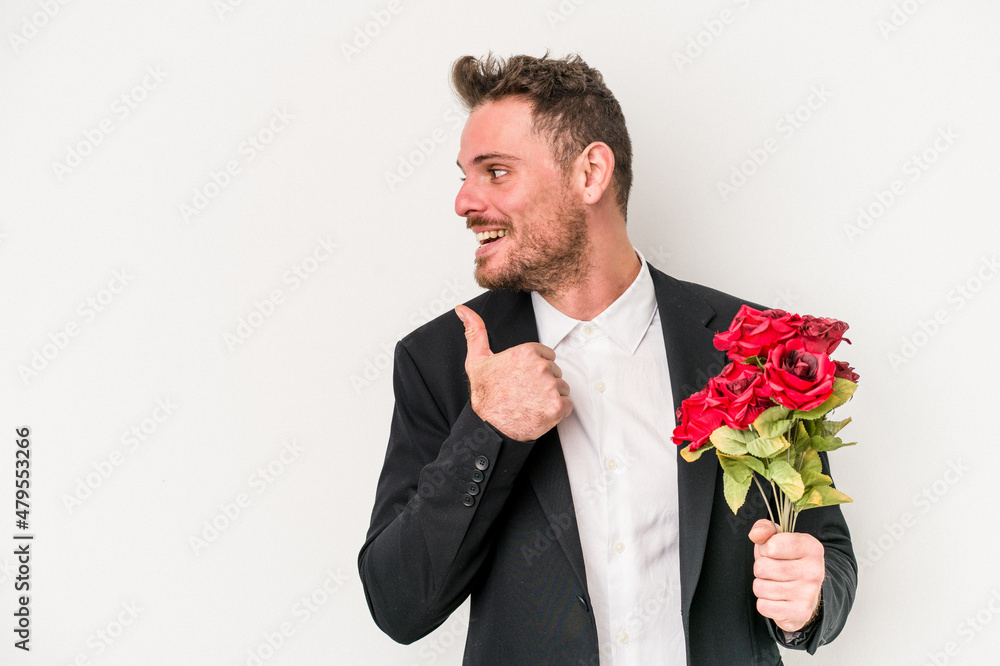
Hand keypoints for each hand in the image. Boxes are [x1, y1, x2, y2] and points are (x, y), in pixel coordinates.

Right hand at [455, 305, 572, 441]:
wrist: (489, 427)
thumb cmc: (485, 396)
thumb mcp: (477, 360)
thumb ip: (475, 331)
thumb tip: (462, 310)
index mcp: (526, 352)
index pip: (546, 355)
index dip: (535, 369)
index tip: (523, 379)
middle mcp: (540, 367)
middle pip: (555, 371)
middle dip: (544, 382)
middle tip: (525, 393)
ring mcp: (550, 387)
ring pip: (562, 387)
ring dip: (551, 396)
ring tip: (531, 403)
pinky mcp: (557, 406)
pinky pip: (568, 405)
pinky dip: (558, 411)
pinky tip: (540, 412)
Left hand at [748, 519, 824, 631]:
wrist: (807, 593)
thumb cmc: (788, 561)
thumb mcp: (779, 539)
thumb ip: (765, 529)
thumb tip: (756, 534)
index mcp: (811, 548)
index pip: (771, 546)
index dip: (764, 548)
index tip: (772, 551)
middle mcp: (814, 571)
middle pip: (762, 567)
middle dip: (760, 568)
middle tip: (772, 570)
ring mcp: (808, 594)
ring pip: (760, 587)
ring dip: (762, 585)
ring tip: (775, 583)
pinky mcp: (800, 613)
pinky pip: (763, 606)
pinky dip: (765, 603)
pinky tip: (778, 598)